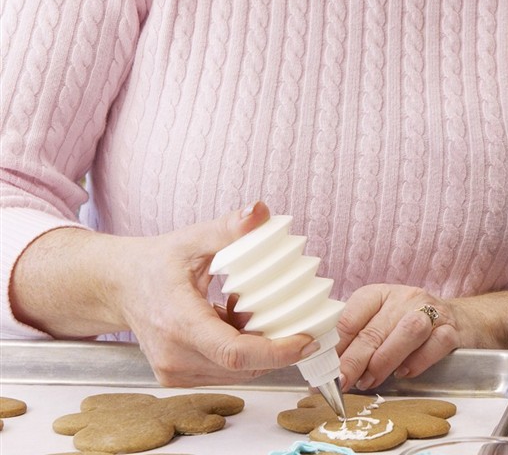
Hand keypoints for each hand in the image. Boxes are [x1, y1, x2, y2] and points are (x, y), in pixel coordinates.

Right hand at [116, 203, 314, 385]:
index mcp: (178, 323)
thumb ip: (229, 228)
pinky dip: (241, 353)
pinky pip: (223, 372)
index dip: (277, 352)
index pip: (235, 353)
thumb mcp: (193, 239)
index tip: (307, 340)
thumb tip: (259, 211)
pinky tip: (237, 323)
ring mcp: (173, 372)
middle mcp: (174, 356)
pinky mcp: (176, 378)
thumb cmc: (156, 263)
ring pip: (237, 373)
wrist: (118, 286)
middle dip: (278, 348)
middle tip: (298, 319)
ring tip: (255, 313)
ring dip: (259, 350)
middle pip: (243, 366)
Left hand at [335, 284, 465, 390]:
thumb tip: (327, 370)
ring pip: (407, 332)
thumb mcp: (378, 323)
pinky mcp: (451, 330)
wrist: (457, 320)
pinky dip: (417, 362)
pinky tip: (404, 373)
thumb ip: (355, 341)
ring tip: (370, 381)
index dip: (335, 346)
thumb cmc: (406, 325)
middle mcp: (405, 298)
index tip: (324, 370)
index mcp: (379, 294)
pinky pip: (434, 345)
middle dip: (354, 361)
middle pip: (375, 330)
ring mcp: (431, 312)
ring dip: (384, 361)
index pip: (350, 316)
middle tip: (342, 383)